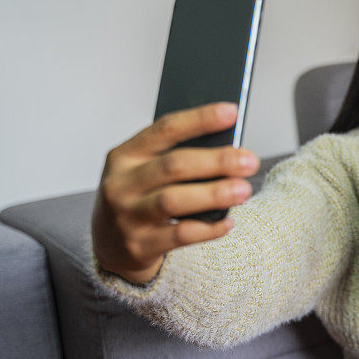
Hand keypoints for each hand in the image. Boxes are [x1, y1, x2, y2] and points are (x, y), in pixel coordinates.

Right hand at [91, 102, 259, 283]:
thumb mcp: (145, 170)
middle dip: (216, 161)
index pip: (165, 129)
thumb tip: (227, 148)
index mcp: (124, 155)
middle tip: (249, 161)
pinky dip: (208, 229)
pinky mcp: (138, 245)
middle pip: (174, 165)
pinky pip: (180, 235)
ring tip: (244, 190)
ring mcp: (126, 216)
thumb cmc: (139, 196)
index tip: (232, 112)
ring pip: (174, 201)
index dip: (200, 119)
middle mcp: (121, 184)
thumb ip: (175, 158)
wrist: (109, 244)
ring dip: (214, 194)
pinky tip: (228, 222)